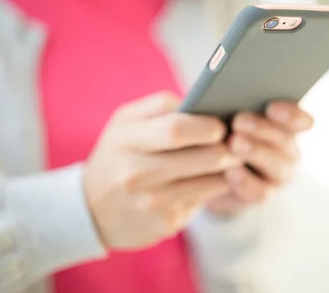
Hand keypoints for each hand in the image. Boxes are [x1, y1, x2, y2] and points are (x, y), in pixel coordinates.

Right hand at [83, 92, 241, 249]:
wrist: (90, 209)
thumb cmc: (118, 153)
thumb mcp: (126, 121)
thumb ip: (162, 105)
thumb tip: (200, 102)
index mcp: (127, 140)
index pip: (176, 130)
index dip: (206, 127)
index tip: (220, 126)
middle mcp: (137, 174)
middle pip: (204, 158)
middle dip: (228, 149)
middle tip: (238, 143)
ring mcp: (151, 203)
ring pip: (210, 183)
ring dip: (226, 171)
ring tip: (230, 160)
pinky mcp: (164, 224)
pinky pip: (202, 202)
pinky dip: (210, 190)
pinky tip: (207, 181)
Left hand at [207, 102, 313, 214]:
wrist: (207, 170)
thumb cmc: (221, 131)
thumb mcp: (227, 115)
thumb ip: (235, 104)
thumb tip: (227, 91)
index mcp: (286, 125)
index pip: (300, 120)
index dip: (290, 114)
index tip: (272, 107)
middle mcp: (288, 150)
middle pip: (285, 140)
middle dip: (263, 129)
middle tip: (240, 121)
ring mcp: (278, 175)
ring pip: (277, 166)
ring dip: (256, 152)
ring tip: (234, 143)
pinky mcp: (262, 194)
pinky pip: (260, 191)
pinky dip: (245, 181)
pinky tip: (230, 171)